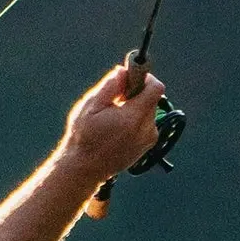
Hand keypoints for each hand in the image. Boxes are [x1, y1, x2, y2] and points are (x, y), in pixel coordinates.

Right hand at [64, 56, 167, 184]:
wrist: (85, 169)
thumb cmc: (84, 137)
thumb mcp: (91, 107)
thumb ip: (110, 86)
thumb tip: (124, 71)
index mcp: (133, 117)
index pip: (155, 88)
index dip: (145, 78)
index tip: (130, 78)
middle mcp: (146, 129)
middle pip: (151, 99)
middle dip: (136, 94)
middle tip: (116, 100)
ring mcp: (148, 139)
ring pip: (149, 111)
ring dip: (135, 107)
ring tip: (114, 117)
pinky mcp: (147, 145)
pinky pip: (147, 123)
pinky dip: (135, 120)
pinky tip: (117, 128)